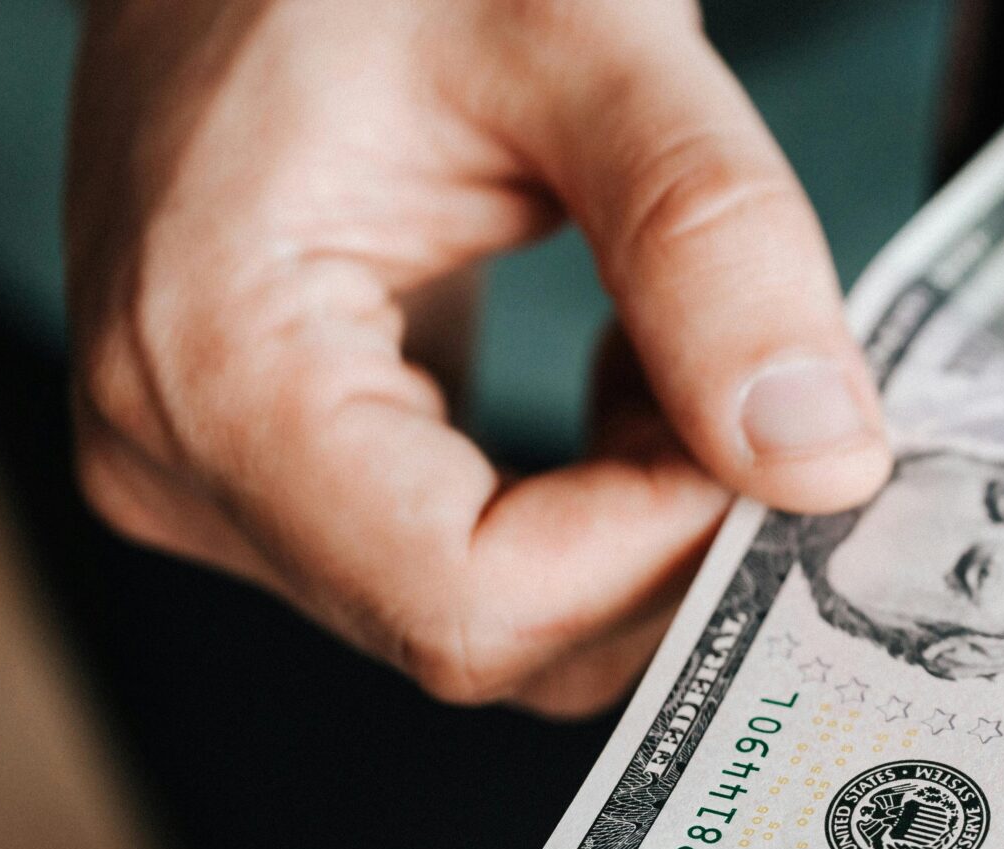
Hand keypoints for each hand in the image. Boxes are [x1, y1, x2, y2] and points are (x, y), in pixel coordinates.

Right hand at [66, 0, 889, 716]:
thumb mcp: (583, 36)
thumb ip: (710, 239)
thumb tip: (823, 463)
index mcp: (209, 364)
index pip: (472, 600)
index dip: (660, 548)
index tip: (783, 432)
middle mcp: (180, 462)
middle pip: (489, 634)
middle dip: (669, 540)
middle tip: (775, 390)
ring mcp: (216, 480)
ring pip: (498, 620)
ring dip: (643, 521)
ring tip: (689, 349)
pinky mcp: (280, 474)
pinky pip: (474, 569)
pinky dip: (598, 505)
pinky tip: (632, 374)